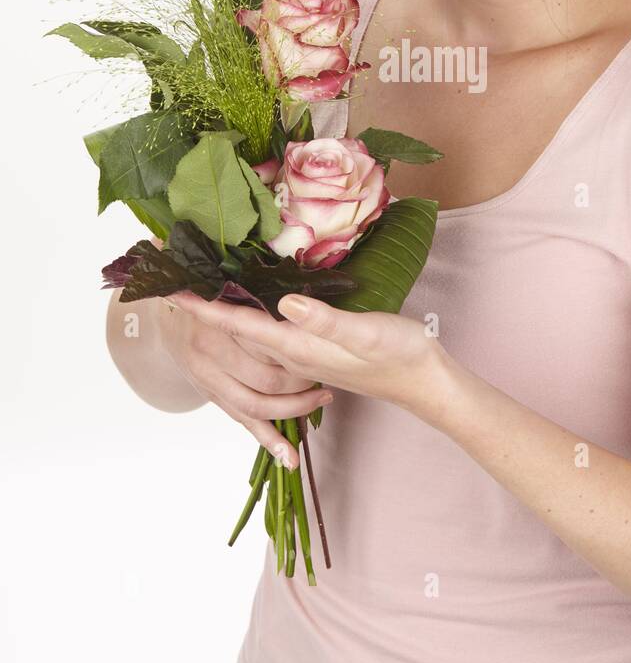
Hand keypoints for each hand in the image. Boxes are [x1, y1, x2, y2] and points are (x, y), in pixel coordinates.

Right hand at [156, 293, 333, 465]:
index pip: (267, 346)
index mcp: (221, 323)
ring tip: (319, 403)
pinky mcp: (212, 396)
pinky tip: (287, 456)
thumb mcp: (231, 290)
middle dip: (301, 384)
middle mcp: (211, 354)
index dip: (298, 354)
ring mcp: (209, 379)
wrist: (167, 316)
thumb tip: (300, 306)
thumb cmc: (207, 297)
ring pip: (255, 407)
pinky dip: (267, 440)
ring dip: (292, 411)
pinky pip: (242, 421)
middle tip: (325, 377)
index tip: (324, 352)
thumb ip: (259, 304)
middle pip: (266, 380)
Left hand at [167, 290, 448, 417]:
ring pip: (254, 335)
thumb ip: (326, 322)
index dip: (206, 308)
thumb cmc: (402, 355)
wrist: (425, 384)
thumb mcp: (367, 333)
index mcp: (300, 347)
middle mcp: (294, 354)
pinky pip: (273, 340)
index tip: (172, 291)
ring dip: (225, 313)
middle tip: (176, 278)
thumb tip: (285, 303)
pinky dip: (252, 321)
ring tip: (202, 288)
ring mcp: (304, 357)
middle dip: (205, 309)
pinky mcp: (317, 354)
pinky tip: (253, 309)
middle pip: (238, 331)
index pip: (241, 325)